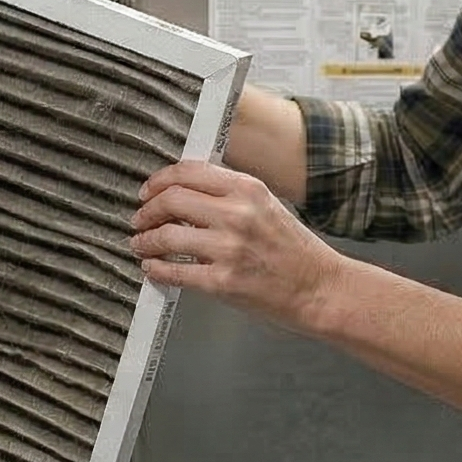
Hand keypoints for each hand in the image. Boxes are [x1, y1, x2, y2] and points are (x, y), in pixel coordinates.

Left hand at [131, 159, 342, 330]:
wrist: (321, 289)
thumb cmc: (296, 251)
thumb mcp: (267, 206)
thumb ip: (230, 196)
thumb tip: (184, 195)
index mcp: (248, 189)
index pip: (188, 172)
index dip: (159, 180)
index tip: (148, 191)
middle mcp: (237, 214)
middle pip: (171, 199)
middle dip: (146, 210)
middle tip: (139, 219)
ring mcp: (229, 249)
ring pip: (167, 236)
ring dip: (145, 241)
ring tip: (140, 245)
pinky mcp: (223, 282)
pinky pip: (175, 272)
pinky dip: (156, 269)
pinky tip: (153, 268)